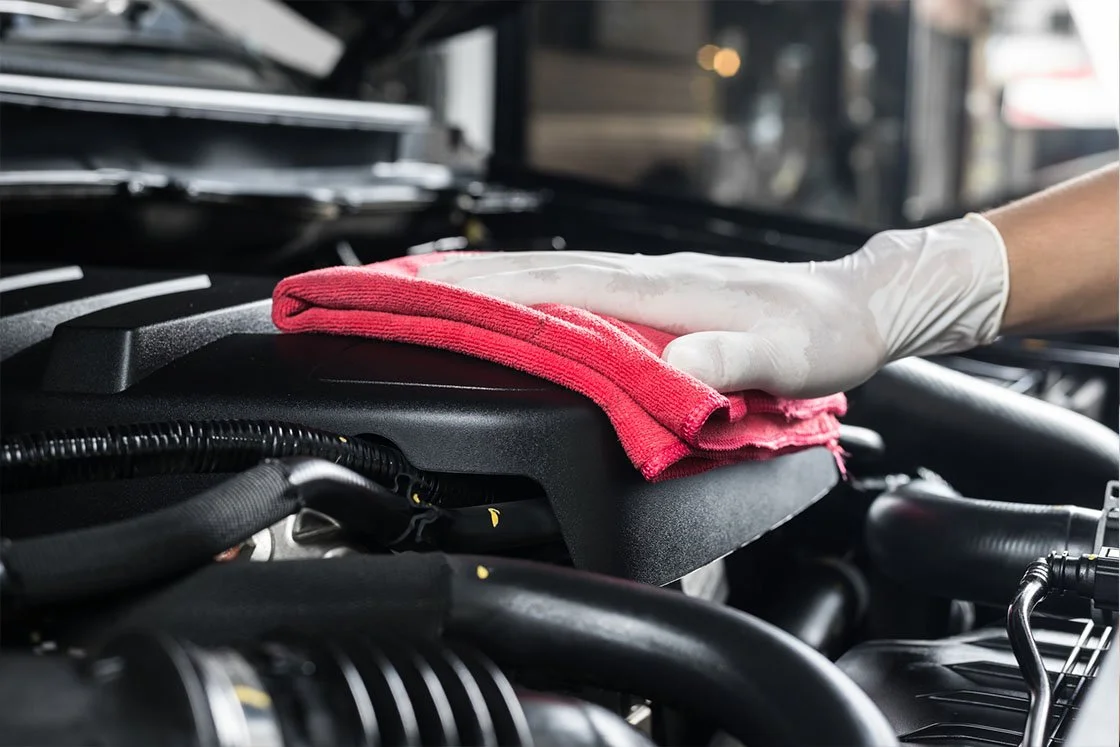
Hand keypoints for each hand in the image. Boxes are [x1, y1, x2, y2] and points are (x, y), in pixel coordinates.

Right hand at [418, 215, 1008, 397]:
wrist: (857, 305)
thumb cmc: (824, 333)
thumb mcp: (790, 358)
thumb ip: (732, 360)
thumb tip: (673, 364)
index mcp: (663, 290)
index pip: (557, 284)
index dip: (491, 291)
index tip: (429, 296)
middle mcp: (646, 276)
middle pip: (537, 268)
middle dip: (464, 276)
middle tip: (399, 284)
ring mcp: (648, 280)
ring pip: (550, 270)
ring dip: (488, 276)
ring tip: (431, 286)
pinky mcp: (656, 292)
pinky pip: (574, 282)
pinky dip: (528, 285)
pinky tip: (514, 296)